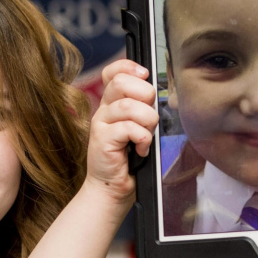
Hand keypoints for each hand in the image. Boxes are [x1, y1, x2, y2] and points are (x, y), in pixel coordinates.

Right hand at [86, 58, 157, 202]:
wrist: (111, 189)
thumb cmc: (128, 162)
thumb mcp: (138, 130)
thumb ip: (142, 110)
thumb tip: (156, 96)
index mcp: (112, 105)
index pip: (113, 73)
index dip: (128, 67)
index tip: (145, 75)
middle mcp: (104, 111)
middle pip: (121, 83)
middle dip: (145, 95)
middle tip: (149, 117)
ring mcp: (100, 124)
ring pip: (128, 106)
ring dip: (146, 121)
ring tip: (146, 138)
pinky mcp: (102, 140)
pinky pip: (128, 128)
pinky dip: (142, 138)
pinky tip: (141, 150)